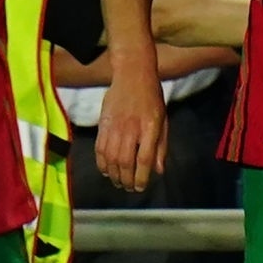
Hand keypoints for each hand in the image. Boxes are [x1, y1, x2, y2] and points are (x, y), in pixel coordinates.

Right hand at [96, 74, 168, 193]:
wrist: (132, 74)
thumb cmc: (151, 98)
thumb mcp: (163, 120)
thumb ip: (161, 146)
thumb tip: (158, 170)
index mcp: (149, 127)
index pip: (144, 159)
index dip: (142, 176)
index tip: (141, 186)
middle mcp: (131, 128)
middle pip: (126, 162)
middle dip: (127, 180)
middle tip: (129, 188)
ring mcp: (115, 126)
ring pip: (111, 158)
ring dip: (114, 175)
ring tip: (119, 182)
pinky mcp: (103, 124)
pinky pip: (99, 149)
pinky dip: (102, 163)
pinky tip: (106, 171)